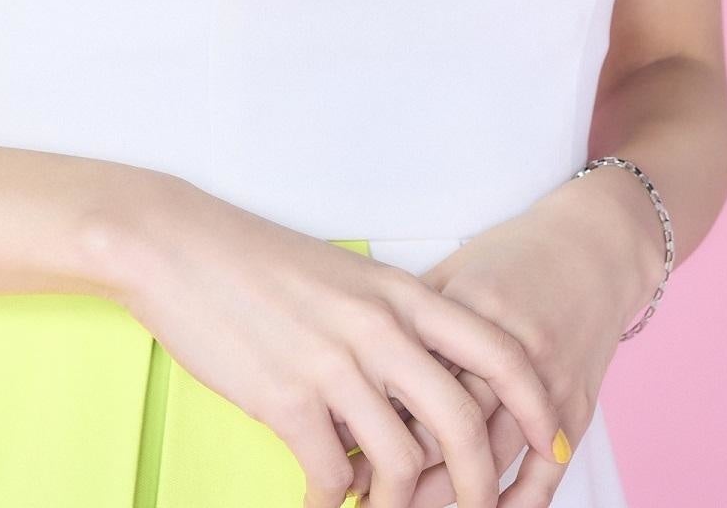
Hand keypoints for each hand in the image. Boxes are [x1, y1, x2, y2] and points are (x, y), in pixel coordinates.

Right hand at [94, 173, 567, 507]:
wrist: (174, 245)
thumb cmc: (254, 260)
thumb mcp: (341, 277)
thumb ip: (388, 324)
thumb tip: (418, 392)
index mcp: (397, 293)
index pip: (498, 351)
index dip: (536, 405)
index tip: (553, 443)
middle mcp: (377, 327)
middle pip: (462, 425)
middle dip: (480, 485)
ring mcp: (333, 364)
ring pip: (401, 463)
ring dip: (393, 502)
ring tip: (373, 505)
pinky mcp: (286, 398)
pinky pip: (332, 477)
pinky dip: (329, 501)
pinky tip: (316, 500)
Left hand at [379, 179, 655, 506]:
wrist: (594, 245)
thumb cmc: (514, 256)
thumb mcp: (456, 271)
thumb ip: (414, 317)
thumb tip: (360, 369)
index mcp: (468, 309)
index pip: (414, 380)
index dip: (374, 423)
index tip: (343, 450)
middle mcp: (509, 346)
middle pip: (451, 427)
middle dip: (406, 471)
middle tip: (370, 493)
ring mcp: (548, 378)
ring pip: (494, 456)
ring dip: (454, 494)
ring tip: (411, 507)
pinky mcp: (577, 402)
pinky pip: (547, 468)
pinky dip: (519, 501)